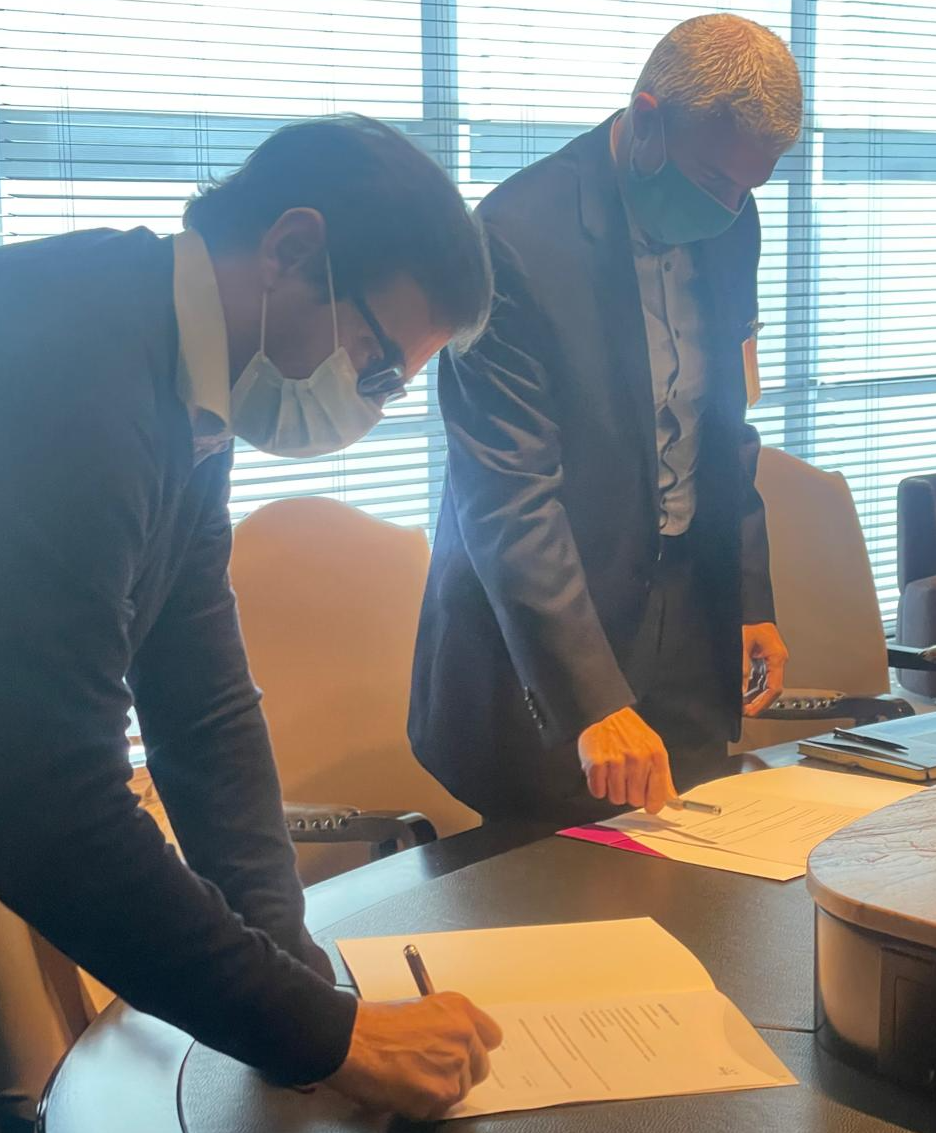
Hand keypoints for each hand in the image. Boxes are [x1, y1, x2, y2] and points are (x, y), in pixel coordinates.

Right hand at [326, 993, 502, 1119]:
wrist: (352, 1040)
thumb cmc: (375, 1025)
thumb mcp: (421, 1009)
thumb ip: (447, 1025)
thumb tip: (458, 1045)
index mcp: (459, 1008)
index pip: (492, 1036)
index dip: (477, 1047)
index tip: (469, 1052)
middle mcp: (463, 1034)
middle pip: (481, 1067)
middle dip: (460, 1072)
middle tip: (433, 1069)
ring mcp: (455, 1064)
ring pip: (461, 1090)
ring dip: (441, 1089)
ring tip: (412, 1077)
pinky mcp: (442, 1092)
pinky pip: (442, 1108)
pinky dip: (425, 1105)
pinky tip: (406, 1089)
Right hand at [577, 706, 676, 812]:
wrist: (606, 713)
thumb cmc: (631, 733)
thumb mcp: (655, 749)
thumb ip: (664, 778)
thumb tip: (675, 802)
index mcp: (655, 756)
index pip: (658, 797)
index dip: (652, 804)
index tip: (649, 805)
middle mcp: (637, 759)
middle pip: (635, 801)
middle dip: (630, 794)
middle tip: (626, 778)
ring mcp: (616, 761)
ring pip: (616, 798)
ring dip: (614, 790)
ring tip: (613, 773)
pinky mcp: (596, 763)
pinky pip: (598, 792)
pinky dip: (599, 786)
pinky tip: (602, 772)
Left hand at [742, 622, 788, 716]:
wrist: (750, 608)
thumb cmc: (750, 620)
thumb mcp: (743, 643)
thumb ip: (743, 666)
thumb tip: (742, 687)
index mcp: (777, 657)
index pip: (774, 688)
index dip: (763, 703)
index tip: (751, 711)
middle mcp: (776, 660)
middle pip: (770, 690)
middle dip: (758, 703)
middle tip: (745, 712)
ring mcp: (769, 660)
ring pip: (764, 685)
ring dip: (754, 696)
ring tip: (742, 705)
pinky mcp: (762, 658)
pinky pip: (759, 678)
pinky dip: (751, 687)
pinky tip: (742, 693)